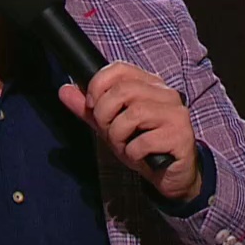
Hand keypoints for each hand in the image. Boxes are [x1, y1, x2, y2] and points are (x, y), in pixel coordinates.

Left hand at [58, 62, 200, 201]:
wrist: (170, 176)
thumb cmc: (143, 147)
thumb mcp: (111, 126)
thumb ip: (89, 110)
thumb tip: (64, 89)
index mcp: (149, 85)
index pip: (119, 69)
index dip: (98, 85)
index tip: (92, 106)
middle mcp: (166, 94)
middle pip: (123, 91)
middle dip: (105, 115)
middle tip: (109, 133)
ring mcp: (176, 114)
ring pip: (134, 114)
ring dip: (119, 136)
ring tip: (124, 146)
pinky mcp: (181, 136)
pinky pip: (144, 141)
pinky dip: (133, 152)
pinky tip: (139, 156)